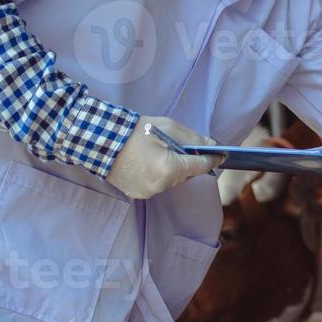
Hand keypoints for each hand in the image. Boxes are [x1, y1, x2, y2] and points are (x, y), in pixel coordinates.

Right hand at [105, 116, 224, 199]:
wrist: (99, 140)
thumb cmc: (134, 131)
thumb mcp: (167, 127)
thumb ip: (193, 138)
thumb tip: (212, 145)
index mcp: (169, 168)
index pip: (201, 166)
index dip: (213, 159)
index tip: (222, 154)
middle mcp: (161, 185)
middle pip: (187, 174)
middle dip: (189, 162)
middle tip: (186, 148)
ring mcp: (149, 192)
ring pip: (173, 180)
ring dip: (174, 169)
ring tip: (162, 153)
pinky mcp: (138, 194)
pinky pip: (158, 185)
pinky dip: (160, 174)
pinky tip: (150, 162)